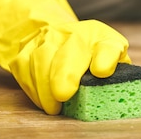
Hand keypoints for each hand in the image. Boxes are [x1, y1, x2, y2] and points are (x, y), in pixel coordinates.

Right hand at [0, 0, 130, 113]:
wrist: (61, 36)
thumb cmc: (91, 57)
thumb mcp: (110, 62)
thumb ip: (114, 75)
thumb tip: (115, 94)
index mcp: (101, 39)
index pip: (107, 46)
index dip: (105, 58)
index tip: (101, 71)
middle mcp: (75, 33)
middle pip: (69, 49)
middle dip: (64, 72)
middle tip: (64, 94)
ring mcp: (48, 37)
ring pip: (42, 58)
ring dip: (45, 86)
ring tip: (54, 107)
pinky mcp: (27, 47)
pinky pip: (24, 66)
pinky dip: (32, 87)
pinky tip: (42, 99)